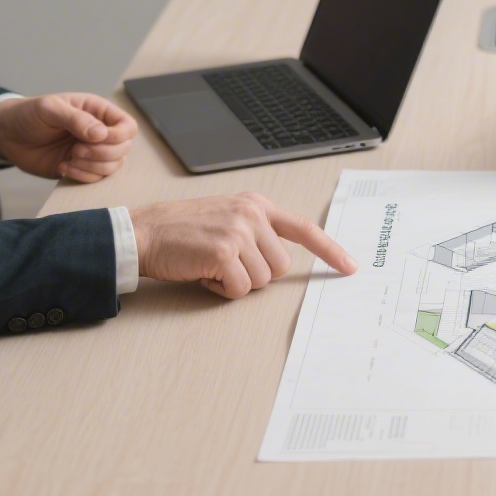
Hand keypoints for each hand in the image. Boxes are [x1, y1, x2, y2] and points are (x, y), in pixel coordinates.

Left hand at [0, 93, 136, 181]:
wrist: (7, 135)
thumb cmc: (29, 114)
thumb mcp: (50, 109)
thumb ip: (76, 119)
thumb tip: (101, 134)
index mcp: (98, 112)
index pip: (127, 126)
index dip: (118, 136)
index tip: (95, 138)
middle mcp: (100, 132)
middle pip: (124, 148)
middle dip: (102, 153)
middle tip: (76, 150)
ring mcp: (92, 152)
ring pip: (113, 166)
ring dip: (93, 167)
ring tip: (69, 159)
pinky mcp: (81, 168)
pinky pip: (96, 178)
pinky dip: (82, 176)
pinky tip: (63, 167)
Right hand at [129, 192, 358, 298]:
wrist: (145, 232)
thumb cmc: (182, 231)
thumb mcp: (227, 217)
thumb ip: (257, 231)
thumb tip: (281, 260)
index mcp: (256, 205)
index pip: (303, 228)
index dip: (330, 250)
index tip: (350, 266)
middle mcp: (252, 214)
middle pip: (281, 266)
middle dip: (256, 273)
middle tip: (226, 263)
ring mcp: (239, 232)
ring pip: (262, 281)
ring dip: (237, 282)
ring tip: (211, 265)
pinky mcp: (224, 253)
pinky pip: (240, 290)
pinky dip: (223, 291)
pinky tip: (204, 274)